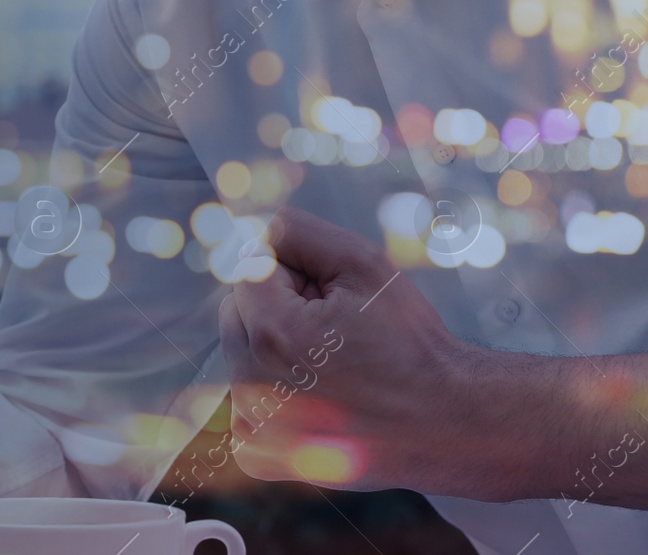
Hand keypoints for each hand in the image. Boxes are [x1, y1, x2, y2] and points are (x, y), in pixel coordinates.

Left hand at [217, 207, 503, 497]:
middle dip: (278, 308)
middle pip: (239, 312)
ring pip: (241, 353)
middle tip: (336, 332)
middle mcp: (251, 386)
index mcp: (273, 334)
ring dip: (274, 348)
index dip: (295, 276)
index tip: (332, 299)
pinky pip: (246, 401)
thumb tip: (256, 232)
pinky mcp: (261, 456)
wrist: (448, 424)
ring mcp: (254, 426)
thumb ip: (299, 233)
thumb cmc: (409, 344)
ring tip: (332, 366)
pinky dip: (272, 391)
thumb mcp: (363, 264)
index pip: (250, 271)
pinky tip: (317, 396)